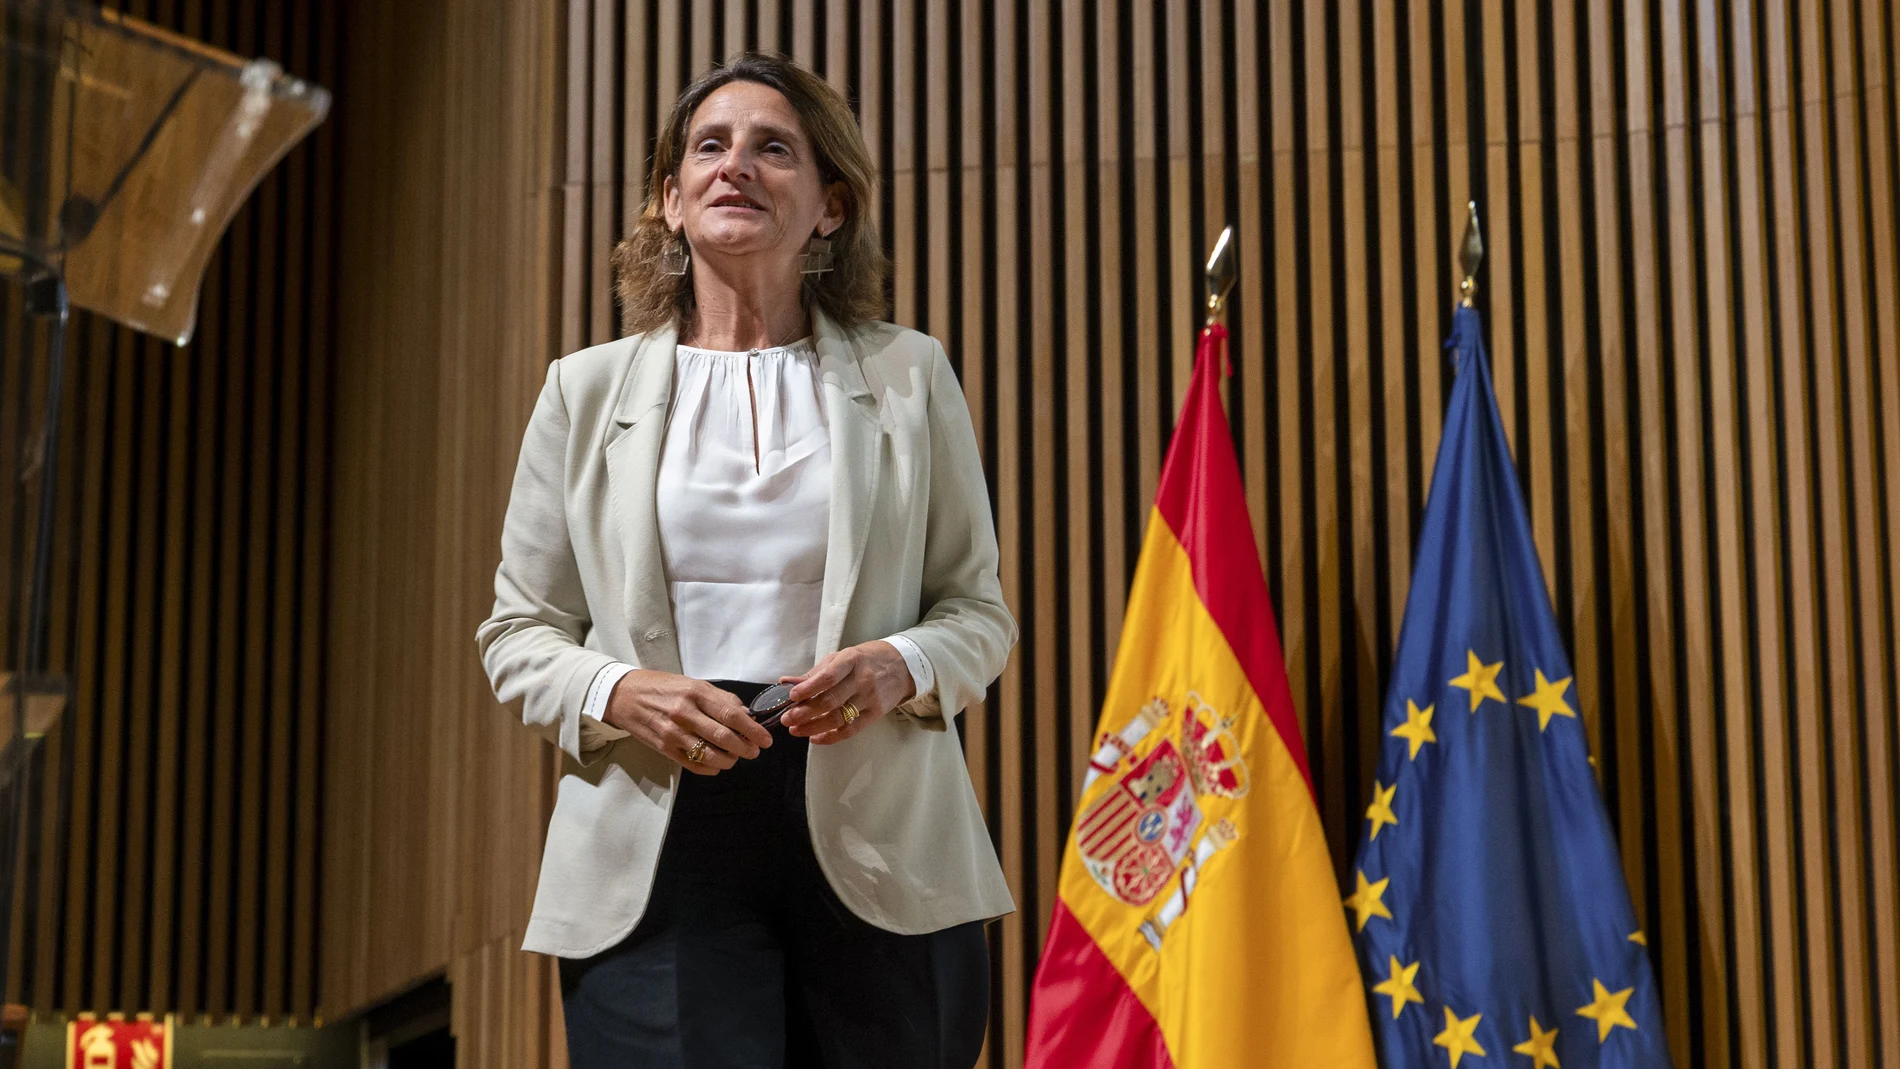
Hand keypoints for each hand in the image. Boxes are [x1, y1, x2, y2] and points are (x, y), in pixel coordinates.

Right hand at [603, 670, 773, 773]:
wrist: (624, 696)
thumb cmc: (663, 687)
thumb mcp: (693, 683)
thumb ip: (720, 699)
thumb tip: (747, 715)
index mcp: (696, 693)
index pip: (731, 715)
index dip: (752, 730)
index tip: (766, 740)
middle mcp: (685, 713)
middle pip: (724, 737)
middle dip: (745, 748)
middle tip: (754, 752)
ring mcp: (673, 733)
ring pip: (710, 755)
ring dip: (729, 760)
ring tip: (735, 758)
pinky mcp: (664, 749)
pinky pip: (693, 765)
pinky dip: (710, 768)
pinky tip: (716, 764)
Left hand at [777, 641, 915, 744]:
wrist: (902, 666)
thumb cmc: (866, 660)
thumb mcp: (841, 658)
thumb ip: (815, 673)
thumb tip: (786, 683)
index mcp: (851, 660)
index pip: (828, 676)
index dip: (809, 688)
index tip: (791, 696)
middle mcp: (862, 679)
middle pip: (830, 700)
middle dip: (805, 712)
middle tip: (787, 719)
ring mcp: (870, 698)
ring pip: (838, 718)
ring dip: (813, 726)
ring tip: (795, 730)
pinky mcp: (875, 714)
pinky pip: (851, 730)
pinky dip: (831, 737)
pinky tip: (815, 737)